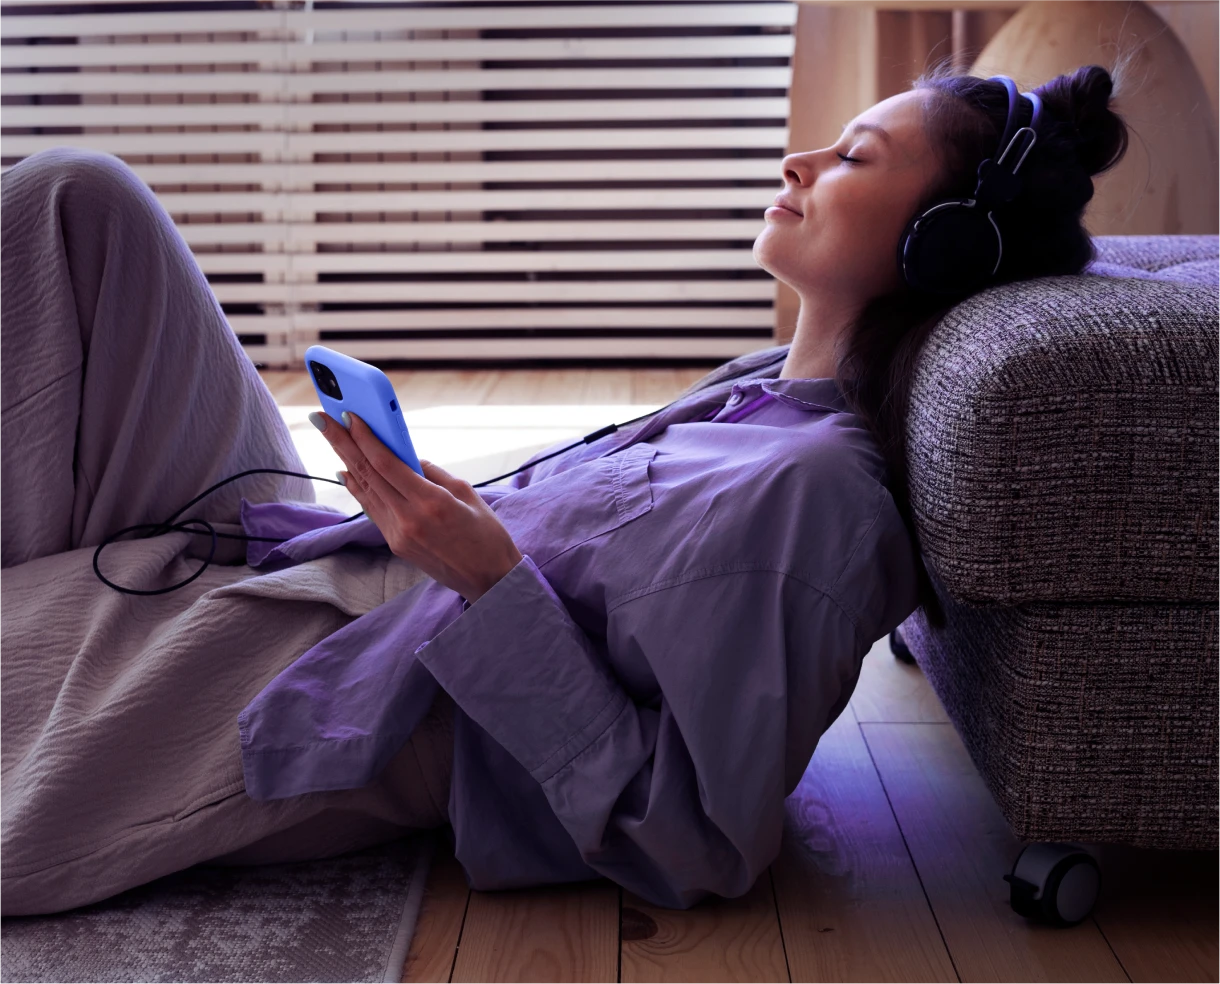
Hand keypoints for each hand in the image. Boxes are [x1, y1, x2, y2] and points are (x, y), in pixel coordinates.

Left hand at [311, 410, 523, 603]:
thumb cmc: (487, 534)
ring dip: (346, 461)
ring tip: (332, 438)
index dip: (365, 437)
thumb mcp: (467, 494)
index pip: (387, 463)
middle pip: (368, 474)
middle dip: (343, 443)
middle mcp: (409, 519)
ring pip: (366, 491)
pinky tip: (346, 471)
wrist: (489, 580)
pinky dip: (358, 488)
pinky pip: (372, 509)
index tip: (349, 415)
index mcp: (431, 502)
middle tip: (322, 419)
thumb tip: (408, 458)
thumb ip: (434, 473)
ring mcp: (399, 534)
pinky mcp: (396, 544)